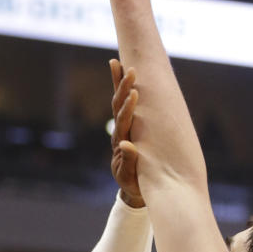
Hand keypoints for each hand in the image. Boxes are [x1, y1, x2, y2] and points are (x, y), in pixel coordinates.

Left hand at [109, 59, 142, 208]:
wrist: (133, 188)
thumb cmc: (134, 183)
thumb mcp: (131, 176)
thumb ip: (129, 161)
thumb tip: (125, 144)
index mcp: (120, 143)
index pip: (123, 122)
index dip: (128, 108)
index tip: (135, 94)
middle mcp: (119, 131)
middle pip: (118, 107)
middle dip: (123, 89)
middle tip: (131, 71)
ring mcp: (121, 127)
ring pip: (117, 101)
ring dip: (118, 82)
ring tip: (117, 63)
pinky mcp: (126, 124)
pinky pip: (121, 102)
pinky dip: (120, 86)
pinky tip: (119, 68)